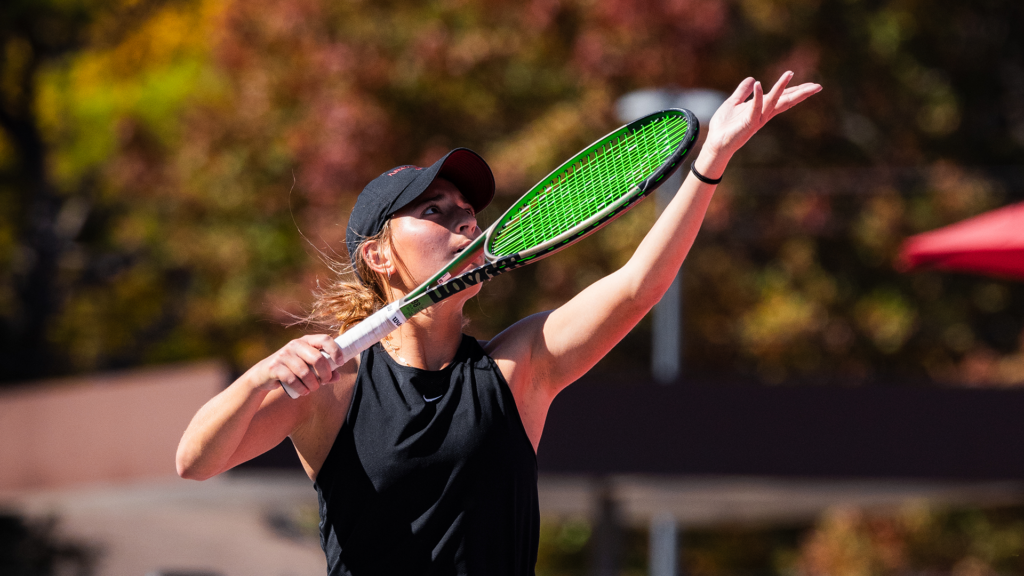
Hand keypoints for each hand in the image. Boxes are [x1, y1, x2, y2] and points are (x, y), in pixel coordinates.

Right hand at [251, 334, 343, 396]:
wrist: (264, 374)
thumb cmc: (292, 369)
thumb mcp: (309, 367)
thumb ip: (324, 371)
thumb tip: (338, 376)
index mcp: (306, 341)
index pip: (325, 339)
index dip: (335, 350)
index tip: (340, 362)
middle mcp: (295, 344)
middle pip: (317, 358)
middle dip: (325, 374)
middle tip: (325, 381)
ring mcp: (283, 355)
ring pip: (305, 372)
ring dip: (313, 385)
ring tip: (312, 388)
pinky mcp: (274, 367)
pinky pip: (293, 380)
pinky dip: (301, 389)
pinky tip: (304, 392)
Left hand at [703, 72, 821, 158]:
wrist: (715, 142)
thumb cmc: (724, 126)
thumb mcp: (733, 103)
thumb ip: (742, 92)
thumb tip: (752, 79)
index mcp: (761, 109)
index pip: (782, 98)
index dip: (795, 90)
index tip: (811, 84)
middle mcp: (763, 114)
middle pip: (785, 101)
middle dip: (801, 93)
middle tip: (817, 86)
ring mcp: (757, 119)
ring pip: (774, 101)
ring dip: (781, 87)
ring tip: (789, 74)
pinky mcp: (748, 122)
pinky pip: (755, 107)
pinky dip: (758, 96)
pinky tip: (759, 84)